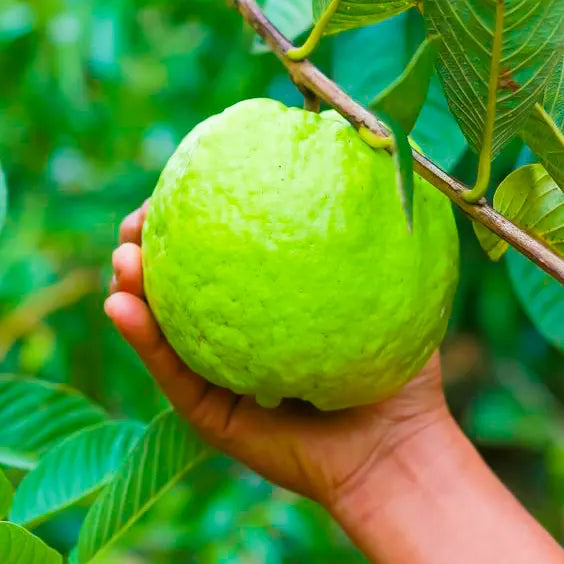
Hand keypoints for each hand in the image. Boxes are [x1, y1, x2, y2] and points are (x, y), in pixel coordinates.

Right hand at [105, 201, 449, 511]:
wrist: (395, 450)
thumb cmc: (396, 371)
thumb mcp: (385, 292)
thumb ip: (367, 240)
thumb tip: (364, 167)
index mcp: (265, 311)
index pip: (218, 261)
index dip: (191, 225)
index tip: (179, 188)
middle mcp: (234, 340)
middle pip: (176, 289)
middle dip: (147, 249)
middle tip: (139, 221)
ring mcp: (218, 378)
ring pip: (160, 329)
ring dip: (130, 288)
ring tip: (123, 256)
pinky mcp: (210, 415)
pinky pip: (170, 374)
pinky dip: (143, 340)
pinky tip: (121, 306)